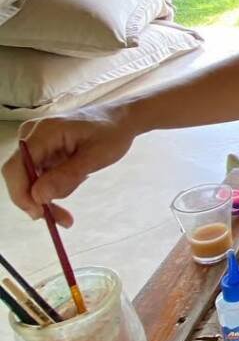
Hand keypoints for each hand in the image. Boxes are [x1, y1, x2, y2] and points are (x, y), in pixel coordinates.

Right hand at [2, 106, 135, 226]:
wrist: (121, 119)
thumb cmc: (112, 133)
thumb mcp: (95, 156)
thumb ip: (67, 176)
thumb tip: (38, 197)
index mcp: (43, 132)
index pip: (15, 168)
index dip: (21, 194)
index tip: (40, 214)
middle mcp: (31, 136)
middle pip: (21, 177)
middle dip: (40, 201)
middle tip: (65, 220)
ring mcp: (35, 144)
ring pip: (31, 180)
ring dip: (52, 194)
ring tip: (81, 184)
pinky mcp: (42, 152)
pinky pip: (41, 176)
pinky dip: (56, 186)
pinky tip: (78, 177)